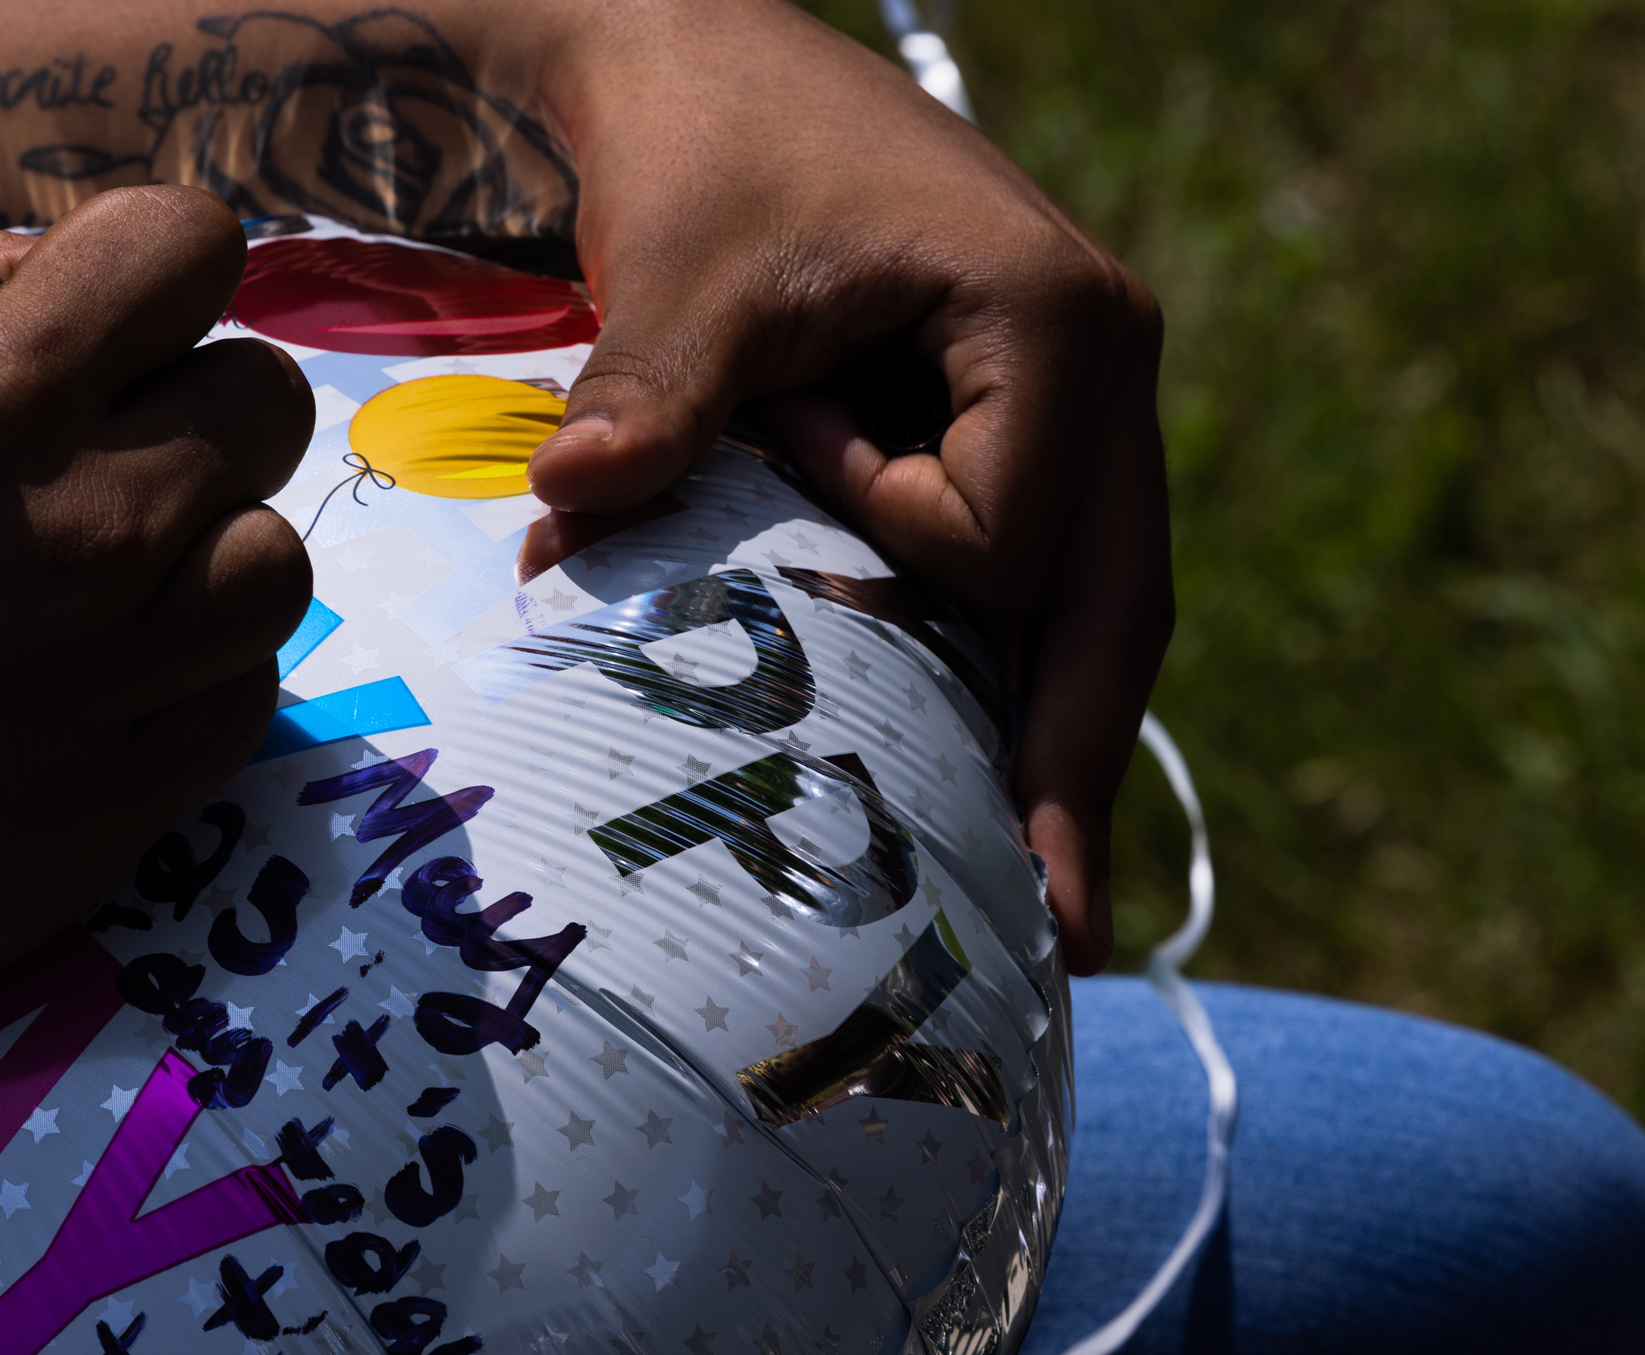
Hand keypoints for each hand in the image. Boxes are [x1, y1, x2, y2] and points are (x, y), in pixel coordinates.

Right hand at [0, 188, 313, 1300]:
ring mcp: (126, 667)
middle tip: (122, 472)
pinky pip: (249, 690)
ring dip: (213, 563)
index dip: (160, 275)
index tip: (127, 326)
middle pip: (265, 399)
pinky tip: (110, 696)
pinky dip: (197, 682)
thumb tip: (61, 281)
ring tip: (121, 599)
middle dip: (201, 419)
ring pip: (276, 557)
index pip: (179, 249)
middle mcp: (86, 523)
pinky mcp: (146, 787)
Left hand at [521, 0, 1171, 974]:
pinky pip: (1034, 577)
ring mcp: (1071, 408)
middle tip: (1059, 934)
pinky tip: (983, 776)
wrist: (707, 62)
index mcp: (1059, 326)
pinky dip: (1003, 673)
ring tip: (1041, 906)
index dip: (883, 537)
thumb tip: (575, 528)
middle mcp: (1102, 375)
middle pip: (1114, 610)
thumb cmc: (713, 144)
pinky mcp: (1013, 429)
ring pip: (1091, 609)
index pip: (1006, 541)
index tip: (785, 436)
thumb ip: (653, 401)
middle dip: (1075, 767)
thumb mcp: (686, 272)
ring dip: (1052, 741)